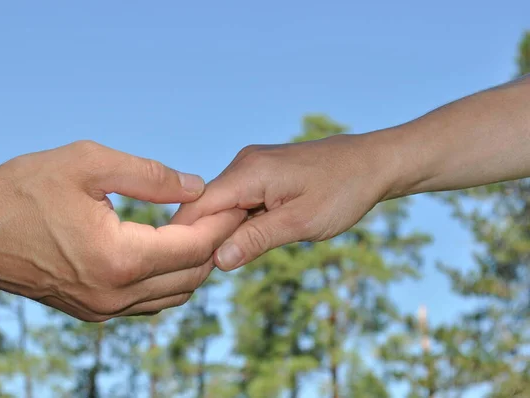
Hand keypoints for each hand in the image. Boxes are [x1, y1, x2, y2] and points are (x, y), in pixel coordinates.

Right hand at [0, 141, 244, 320]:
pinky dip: (169, 278)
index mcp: (119, 259)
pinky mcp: (93, 311)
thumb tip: (195, 186)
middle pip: (191, 276)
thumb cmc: (24, 191)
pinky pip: (148, 302)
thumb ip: (150, 176)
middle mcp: (115, 294)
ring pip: (173, 295)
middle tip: (226, 214)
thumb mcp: (89, 164)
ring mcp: (103, 308)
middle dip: (216, 245)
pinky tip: (169, 249)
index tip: (238, 202)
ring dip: (194, 264)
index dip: (222, 224)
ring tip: (201, 229)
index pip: (194, 247)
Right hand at [172, 133, 396, 269]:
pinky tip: (247, 242)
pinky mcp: (262, 172)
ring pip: (222, 205)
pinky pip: (239, 200)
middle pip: (207, 206)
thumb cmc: (343, 190)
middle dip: (206, 238)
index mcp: (248, 172)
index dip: (188, 238)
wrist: (373, 163)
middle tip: (210, 274)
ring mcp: (252, 166)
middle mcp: (244, 164)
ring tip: (231, 261)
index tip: (185, 268)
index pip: (198, 206)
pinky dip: (239, 222)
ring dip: (223, 232)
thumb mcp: (301, 223)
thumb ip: (257, 239)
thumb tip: (218, 261)